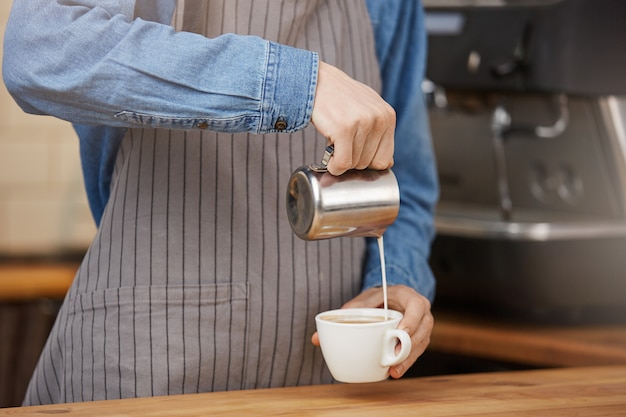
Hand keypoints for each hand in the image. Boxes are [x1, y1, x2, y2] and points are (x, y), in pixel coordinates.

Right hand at [311, 61, 394, 174]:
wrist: (316, 82)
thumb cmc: (340, 99)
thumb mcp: (367, 110)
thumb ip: (380, 133)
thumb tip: (387, 164)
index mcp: (388, 116)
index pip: (384, 160)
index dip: (367, 163)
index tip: (354, 155)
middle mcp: (379, 119)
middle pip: (368, 163)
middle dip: (352, 160)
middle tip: (341, 146)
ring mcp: (362, 123)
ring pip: (354, 164)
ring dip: (340, 162)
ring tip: (334, 145)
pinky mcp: (344, 128)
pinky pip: (342, 163)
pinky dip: (334, 167)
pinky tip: (329, 159)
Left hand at [311, 285, 432, 378]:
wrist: (389, 297)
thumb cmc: (376, 299)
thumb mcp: (362, 302)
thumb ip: (343, 316)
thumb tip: (316, 339)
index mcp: (409, 296)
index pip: (417, 307)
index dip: (411, 320)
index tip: (400, 333)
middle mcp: (421, 312)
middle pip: (422, 329)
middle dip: (409, 346)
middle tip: (394, 357)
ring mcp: (422, 326)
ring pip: (421, 343)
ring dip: (408, 358)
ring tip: (393, 370)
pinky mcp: (419, 339)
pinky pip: (417, 351)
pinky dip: (407, 361)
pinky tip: (395, 370)